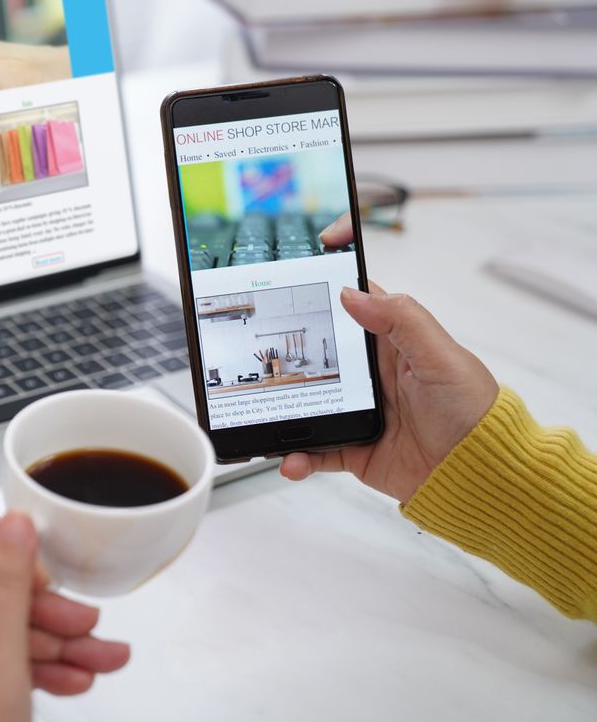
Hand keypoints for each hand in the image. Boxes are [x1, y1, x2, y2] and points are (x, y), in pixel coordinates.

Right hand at [279, 213, 498, 501]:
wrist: (480, 476)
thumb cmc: (474, 412)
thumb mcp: (441, 358)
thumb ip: (401, 320)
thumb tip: (351, 294)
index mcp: (390, 343)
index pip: (353, 300)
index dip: (328, 279)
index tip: (299, 262)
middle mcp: (369, 374)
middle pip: (315, 351)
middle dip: (285, 348)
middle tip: (256, 345)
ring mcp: (357, 411)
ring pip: (306, 401)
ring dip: (284, 407)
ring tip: (263, 411)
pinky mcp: (352, 448)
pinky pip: (315, 450)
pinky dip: (297, 457)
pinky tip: (290, 459)